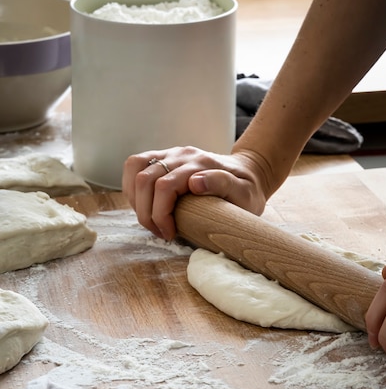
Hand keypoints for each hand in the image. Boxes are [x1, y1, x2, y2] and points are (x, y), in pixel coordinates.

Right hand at [122, 145, 269, 240]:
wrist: (249, 173)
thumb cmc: (247, 190)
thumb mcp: (245, 193)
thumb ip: (223, 184)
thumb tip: (194, 182)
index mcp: (200, 164)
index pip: (164, 187)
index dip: (160, 215)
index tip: (169, 234)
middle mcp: (182, 155)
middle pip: (145, 179)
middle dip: (145, 212)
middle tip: (160, 232)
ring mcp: (171, 154)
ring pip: (135, 168)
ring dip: (134, 198)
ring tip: (150, 219)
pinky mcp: (164, 157)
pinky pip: (136, 165)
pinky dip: (132, 186)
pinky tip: (143, 205)